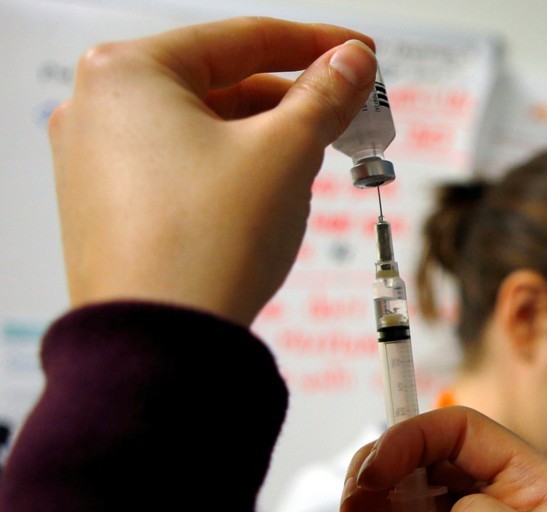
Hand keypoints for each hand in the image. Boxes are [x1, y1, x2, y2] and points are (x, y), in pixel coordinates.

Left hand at [48, 18, 376, 325]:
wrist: (163, 347)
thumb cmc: (209, 243)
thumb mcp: (286, 153)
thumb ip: (324, 95)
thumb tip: (352, 62)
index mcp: (128, 72)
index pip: (241, 38)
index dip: (314, 44)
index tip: (359, 54)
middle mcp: (98, 108)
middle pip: (220, 84)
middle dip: (292, 101)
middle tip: (348, 112)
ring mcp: (96, 162)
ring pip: (203, 130)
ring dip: (265, 138)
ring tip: (315, 161)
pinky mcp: (109, 208)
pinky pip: (182, 168)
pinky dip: (231, 169)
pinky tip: (269, 193)